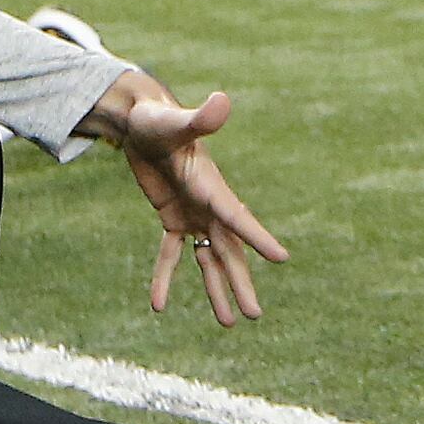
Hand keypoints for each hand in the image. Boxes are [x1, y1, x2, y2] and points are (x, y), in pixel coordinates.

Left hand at [88, 69, 286, 322]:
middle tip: (254, 315)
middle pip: (229, 249)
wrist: (140, 121)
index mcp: (212, 186)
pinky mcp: (173, 217)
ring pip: (209, 258)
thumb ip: (199, 118)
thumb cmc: (157, 118)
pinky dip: (166, 277)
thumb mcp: (174, 121)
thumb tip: (222, 101)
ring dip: (217, 289)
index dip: (258, 237)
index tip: (282, 258)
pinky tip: (158, 305)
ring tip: (228, 323)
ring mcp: (193, 213)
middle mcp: (208, 205)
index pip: (237, 216)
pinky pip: (170, 254)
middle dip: (241, 282)